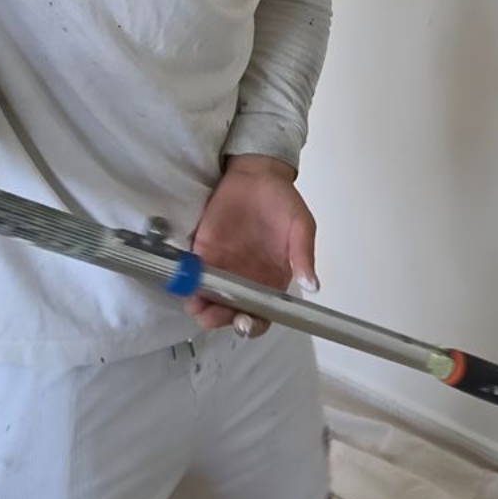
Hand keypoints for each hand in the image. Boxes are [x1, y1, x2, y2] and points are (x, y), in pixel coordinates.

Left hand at [189, 155, 318, 335]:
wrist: (255, 174)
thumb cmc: (282, 200)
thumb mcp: (301, 225)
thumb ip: (303, 254)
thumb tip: (313, 284)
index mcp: (271, 280)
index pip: (263, 313)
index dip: (253, 324)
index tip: (245, 321)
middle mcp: (246, 280)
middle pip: (231, 311)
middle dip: (220, 318)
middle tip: (212, 314)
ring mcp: (222, 268)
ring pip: (209, 298)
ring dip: (200, 305)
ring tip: (195, 303)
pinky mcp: (203, 252)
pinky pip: (193, 274)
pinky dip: (187, 282)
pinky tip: (184, 284)